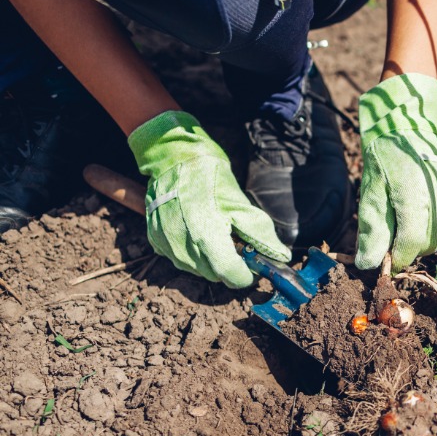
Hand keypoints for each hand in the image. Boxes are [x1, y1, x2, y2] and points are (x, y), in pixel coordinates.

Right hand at [127, 111, 290, 287]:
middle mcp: (183, 247)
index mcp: (206, 237)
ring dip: (211, 260)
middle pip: (216, 275)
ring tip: (214, 232)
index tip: (252, 266)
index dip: (246, 275)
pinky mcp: (156, 242)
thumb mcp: (241, 204)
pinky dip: (194, 253)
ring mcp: (166, 246)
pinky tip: (196, 231)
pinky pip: (182, 260)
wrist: (173, 160)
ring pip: (199, 270)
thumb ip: (261, 234)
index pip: (231, 275)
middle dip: (230, 264)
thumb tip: (281, 256)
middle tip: (234, 240)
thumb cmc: (210, 178)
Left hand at [355, 74, 436, 271]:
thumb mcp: (372, 191)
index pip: (410, 248)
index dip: (395, 258)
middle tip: (391, 232)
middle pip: (426, 246)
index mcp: (416, 203)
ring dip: (422, 239)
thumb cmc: (387, 153)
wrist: (412, 122)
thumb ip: (373, 230)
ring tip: (404, 220)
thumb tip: (369, 264)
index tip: (383, 257)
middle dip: (407, 247)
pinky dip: (434, 227)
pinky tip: (420, 213)